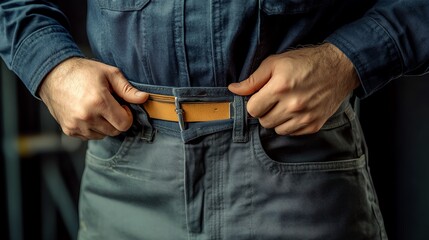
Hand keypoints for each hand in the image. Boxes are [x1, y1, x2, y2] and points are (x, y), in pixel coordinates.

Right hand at [39, 57, 148, 139]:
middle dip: (117, 120)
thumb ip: (128, 89)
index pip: (124, 124)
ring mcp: (76, 125)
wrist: (52, 75)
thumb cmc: (83, 72)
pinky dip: (93, 128)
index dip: (127, 115)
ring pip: (103, 135)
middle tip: (110, 106)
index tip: (122, 105)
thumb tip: (144, 98)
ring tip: (97, 108)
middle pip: (115, 131)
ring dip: (105, 125)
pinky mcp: (69, 130)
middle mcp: (87, 117)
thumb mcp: (109, 74)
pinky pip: (90, 136)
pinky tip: (88, 113)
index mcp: (99, 102)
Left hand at [229, 43, 359, 135]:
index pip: (252, 109)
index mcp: (280, 87)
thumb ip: (253, 79)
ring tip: (285, 104)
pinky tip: (296, 111)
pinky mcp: (314, 125)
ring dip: (277, 119)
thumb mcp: (276, 62)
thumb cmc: (305, 62)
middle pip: (263, 121)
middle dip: (265, 111)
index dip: (254, 102)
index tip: (261, 96)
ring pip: (276, 129)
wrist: (340, 67)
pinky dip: (290, 125)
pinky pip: (292, 133)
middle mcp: (292, 105)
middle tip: (274, 99)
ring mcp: (305, 117)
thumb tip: (233, 89)